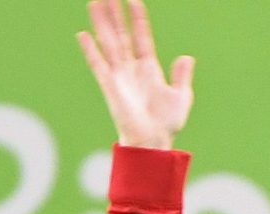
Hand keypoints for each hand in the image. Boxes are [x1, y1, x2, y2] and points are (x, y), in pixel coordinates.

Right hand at [77, 0, 194, 149]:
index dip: (138, 19)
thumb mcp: (180, 98)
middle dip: (114, 14)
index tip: (134, 0)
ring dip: (101, 24)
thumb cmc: (167, 124)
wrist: (153, 142)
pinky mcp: (110, 87)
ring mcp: (119, 76)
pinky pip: (98, 65)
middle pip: (120, 34)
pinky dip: (90, 51)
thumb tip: (187, 58)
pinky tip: (82, 35)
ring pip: (108, 43)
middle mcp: (131, 69)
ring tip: (94, 2)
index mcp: (148, 68)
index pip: (141, 37)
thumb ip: (181, 77)